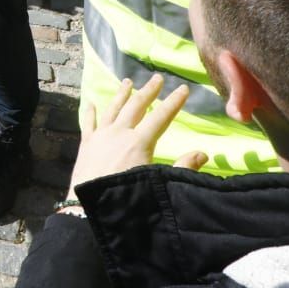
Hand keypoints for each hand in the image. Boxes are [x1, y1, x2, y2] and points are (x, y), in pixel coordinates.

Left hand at [69, 75, 206, 193]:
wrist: (90, 208)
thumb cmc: (127, 198)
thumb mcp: (158, 184)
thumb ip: (182, 168)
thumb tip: (202, 154)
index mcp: (139, 142)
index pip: (161, 116)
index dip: (174, 102)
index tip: (184, 89)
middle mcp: (120, 133)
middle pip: (136, 106)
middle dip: (148, 91)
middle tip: (157, 78)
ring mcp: (100, 136)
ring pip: (112, 109)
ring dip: (121, 95)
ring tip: (127, 82)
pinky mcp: (86, 145)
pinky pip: (89, 123)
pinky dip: (91, 112)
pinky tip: (91, 103)